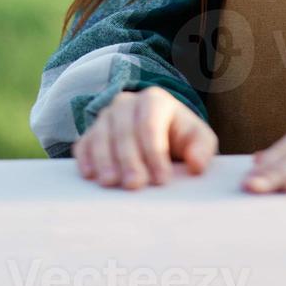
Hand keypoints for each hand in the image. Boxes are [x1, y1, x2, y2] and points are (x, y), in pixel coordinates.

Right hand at [74, 87, 217, 188]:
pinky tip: (89, 174)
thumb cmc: (180, 137)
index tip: (162, 180)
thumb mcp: (199, 139)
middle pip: (124, 130)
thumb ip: (202, 149)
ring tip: (109, 183)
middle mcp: (126, 103)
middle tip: (134, 184)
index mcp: (155, 100)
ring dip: (105, 160)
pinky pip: (84, 143)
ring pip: (101, 135)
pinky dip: (85, 158)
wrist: (161, 134)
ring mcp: (106, 116)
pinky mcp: (91, 132)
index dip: (155, 153)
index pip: (151, 125)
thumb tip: (197, 164)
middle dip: (129, 159)